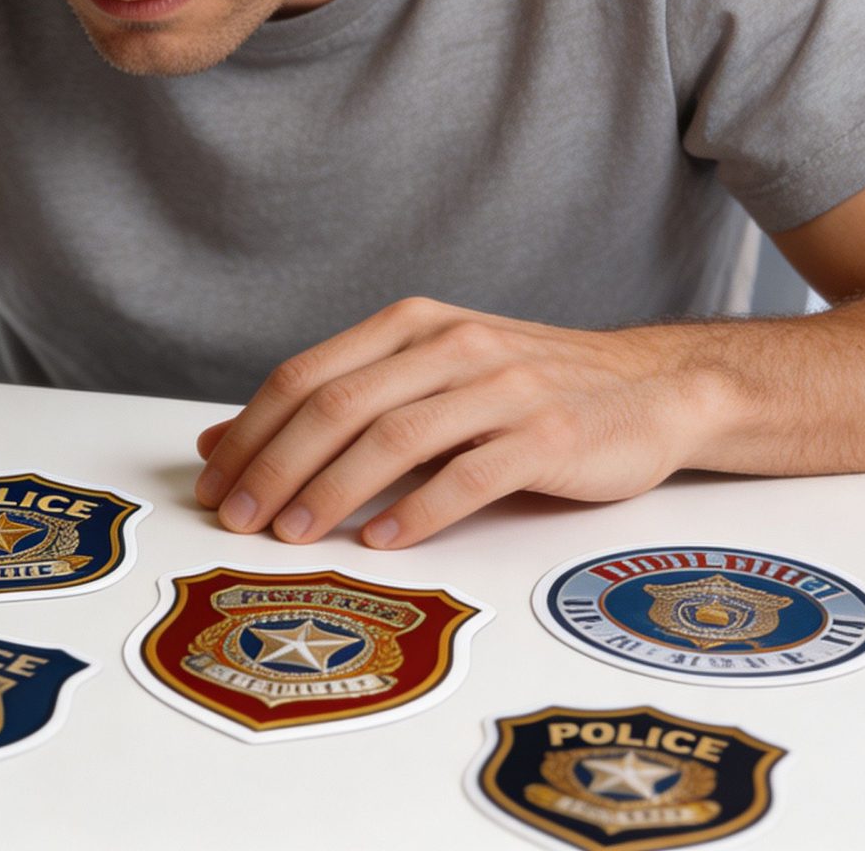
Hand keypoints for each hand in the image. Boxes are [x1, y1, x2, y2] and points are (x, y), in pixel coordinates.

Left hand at [190, 298, 724, 548]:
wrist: (652, 389)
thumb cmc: (523, 391)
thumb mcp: (427, 378)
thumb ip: (337, 402)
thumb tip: (222, 443)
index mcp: (411, 325)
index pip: (305, 376)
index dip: (249, 431)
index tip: (211, 484)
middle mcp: (450, 345)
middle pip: (337, 405)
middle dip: (274, 466)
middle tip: (237, 519)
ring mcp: (504, 387)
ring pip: (394, 438)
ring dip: (331, 490)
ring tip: (293, 535)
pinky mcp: (550, 434)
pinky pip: (471, 474)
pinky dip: (419, 511)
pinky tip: (383, 540)